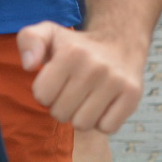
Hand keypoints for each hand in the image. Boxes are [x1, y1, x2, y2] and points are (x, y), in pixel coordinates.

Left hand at [17, 23, 144, 132]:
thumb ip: (29, 41)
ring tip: (87, 97)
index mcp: (71, 52)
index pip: (42, 96)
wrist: (121, 41)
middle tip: (72, 90)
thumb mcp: (49, 33)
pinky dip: (102, 121)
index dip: (46, 91)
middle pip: (61, 113)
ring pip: (83, 124)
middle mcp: (95, 66)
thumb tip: (29, 65)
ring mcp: (116, 81)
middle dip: (62, 105)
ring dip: (81, 115)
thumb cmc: (78, 45)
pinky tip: (103, 103)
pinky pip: (106, 128)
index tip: (57, 80)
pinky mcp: (132, 94)